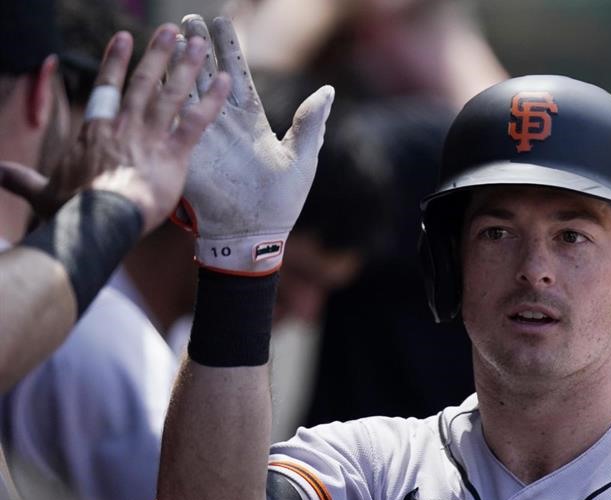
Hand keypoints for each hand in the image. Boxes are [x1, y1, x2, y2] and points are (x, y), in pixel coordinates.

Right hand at [0, 27, 230, 230]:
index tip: (123, 39)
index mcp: (95, 130)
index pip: (106, 87)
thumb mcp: (42, 192)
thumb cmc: (72, 210)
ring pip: (170, 93)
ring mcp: (149, 136)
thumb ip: (22, 179)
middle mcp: (124, 125)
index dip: (115, 61)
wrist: (99, 220)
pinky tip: (225, 81)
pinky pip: (197, 121)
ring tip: (197, 44)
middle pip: (144, 81)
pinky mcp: (173, 154)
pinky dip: (212, 100)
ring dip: (185, 66)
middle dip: (158, 54)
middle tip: (171, 31)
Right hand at [177, 15, 333, 275]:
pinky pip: (170, 121)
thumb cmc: (282, 202)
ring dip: (176, 64)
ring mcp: (200, 135)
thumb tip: (327, 90)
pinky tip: (152, 74)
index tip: (221, 18)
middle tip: (185, 19)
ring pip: (184, 90)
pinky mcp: (184, 152)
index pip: (236, 73)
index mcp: (250, 119)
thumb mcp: (301, 159)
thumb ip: (310, 123)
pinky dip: (160, 98)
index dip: (228, 46)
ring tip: (167, 36)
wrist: (254, 235)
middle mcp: (222, 122)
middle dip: (195, 46)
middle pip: (205, 74)